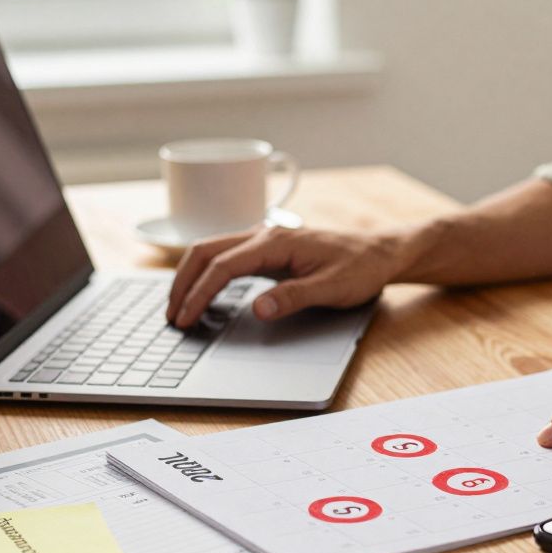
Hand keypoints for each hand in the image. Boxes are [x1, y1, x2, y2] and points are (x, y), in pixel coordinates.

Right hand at [166, 226, 402, 327]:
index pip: (223, 266)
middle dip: (183, 282)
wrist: (380, 252)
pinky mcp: (268, 249)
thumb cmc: (360, 268)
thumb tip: (258, 309)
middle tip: (171, 315)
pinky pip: (227, 256)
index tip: (185, 317)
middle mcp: (265, 234)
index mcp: (276, 242)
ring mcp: (264, 240)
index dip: (200, 293)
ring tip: (179, 306)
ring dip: (191, 276)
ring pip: (212, 250)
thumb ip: (294, 298)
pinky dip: (207, 273)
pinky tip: (205, 293)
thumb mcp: (332, 288)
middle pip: (206, 251)